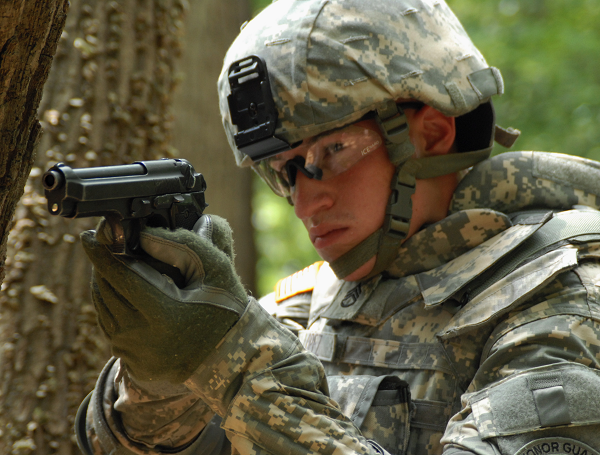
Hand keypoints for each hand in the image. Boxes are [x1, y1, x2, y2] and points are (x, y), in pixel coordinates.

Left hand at [81, 215, 247, 383]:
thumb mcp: (214, 267)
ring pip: (102, 306)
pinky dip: (111, 303)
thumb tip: (142, 234)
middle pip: (105, 288)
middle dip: (103, 263)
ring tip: (116, 265)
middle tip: (106, 244)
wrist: (229, 354)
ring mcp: (132, 352)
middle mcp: (141, 336)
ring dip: (105, 282)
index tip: (89, 234)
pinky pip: (109, 324)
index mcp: (163, 313)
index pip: (118, 275)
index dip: (101, 252)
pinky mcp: (129, 360)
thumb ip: (182, 245)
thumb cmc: (225, 305)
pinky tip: (124, 290)